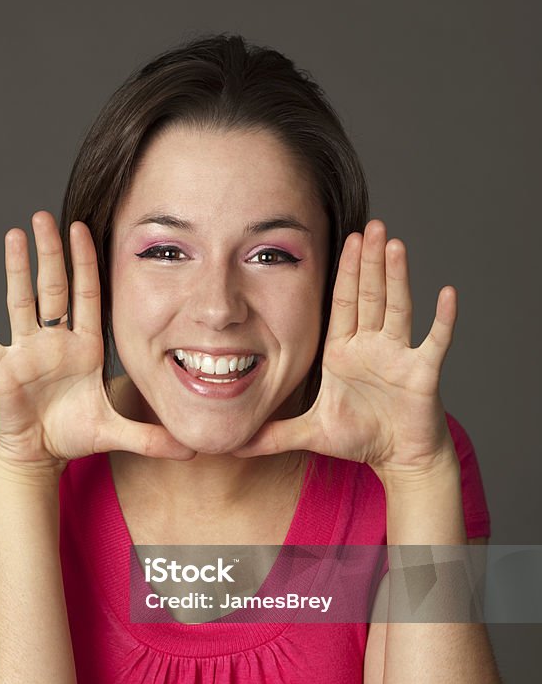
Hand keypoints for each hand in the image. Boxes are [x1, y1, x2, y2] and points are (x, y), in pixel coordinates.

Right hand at [0, 211, 195, 469]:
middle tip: (46, 216)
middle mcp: (54, 342)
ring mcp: (25, 352)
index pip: (87, 296)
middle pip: (52, 289)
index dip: (86, 263)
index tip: (83, 228)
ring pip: (20, 302)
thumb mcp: (116, 432)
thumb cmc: (73, 433)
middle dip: (51, 253)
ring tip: (14, 236)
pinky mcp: (0, 371)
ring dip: (16, 270)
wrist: (37, 454)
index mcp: (83, 347)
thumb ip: (152, 437)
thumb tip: (193, 449)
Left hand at [232, 220, 457, 479]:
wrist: (399, 459)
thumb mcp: (309, 433)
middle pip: (370, 296)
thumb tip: (235, 444)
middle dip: (369, 261)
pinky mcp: (422, 374)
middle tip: (370, 225)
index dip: (344, 272)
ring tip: (395, 245)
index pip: (343, 303)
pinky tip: (447, 294)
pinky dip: (443, 320)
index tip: (346, 239)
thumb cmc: (360, 438)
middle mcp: (372, 347)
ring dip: (397, 277)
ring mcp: (399, 357)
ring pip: (398, 309)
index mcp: (344, 352)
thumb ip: (272, 435)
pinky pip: (435, 342)